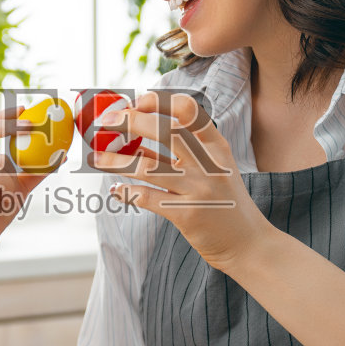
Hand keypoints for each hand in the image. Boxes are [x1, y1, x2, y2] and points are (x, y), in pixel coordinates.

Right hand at [0, 107, 55, 246]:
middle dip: (6, 122)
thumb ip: (38, 170)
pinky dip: (10, 182)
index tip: (24, 106)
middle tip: (30, 122)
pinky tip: (12, 192)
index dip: (5, 114)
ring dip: (15, 167)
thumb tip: (62, 156)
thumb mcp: (24, 185)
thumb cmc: (3, 205)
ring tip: (17, 182)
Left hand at [91, 92, 268, 270]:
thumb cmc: (225, 203)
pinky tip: (115, 190)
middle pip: (166, 131)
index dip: (158, 102)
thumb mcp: (213, 170)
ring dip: (116, 161)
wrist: (247, 243)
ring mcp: (198, 189)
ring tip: (96, 159)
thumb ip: (181, 154)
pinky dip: (125, 192)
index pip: (188, 111)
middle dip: (131, 121)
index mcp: (216, 147)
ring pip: (147, 166)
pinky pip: (146, 197)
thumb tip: (137, 140)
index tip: (135, 103)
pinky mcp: (186, 214)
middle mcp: (209, 164)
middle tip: (107, 122)